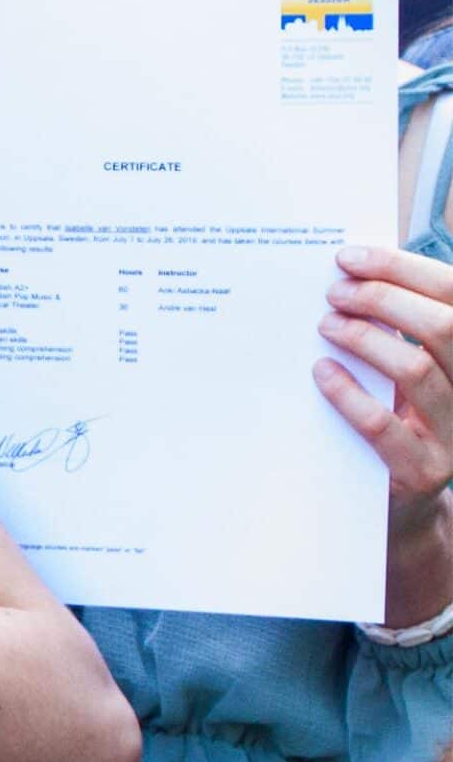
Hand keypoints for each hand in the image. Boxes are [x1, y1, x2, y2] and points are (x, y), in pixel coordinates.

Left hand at [317, 244, 452, 539]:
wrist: (403, 505)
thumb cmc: (395, 418)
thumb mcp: (400, 371)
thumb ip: (391, 329)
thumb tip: (346, 273)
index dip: (403, 269)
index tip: (351, 256)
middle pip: (444, 328)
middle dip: (384, 299)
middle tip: (334, 291)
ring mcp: (452, 432)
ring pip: (418, 370)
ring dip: (366, 340)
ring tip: (326, 325)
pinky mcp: (423, 470)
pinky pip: (385, 427)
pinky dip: (349, 395)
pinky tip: (322, 372)